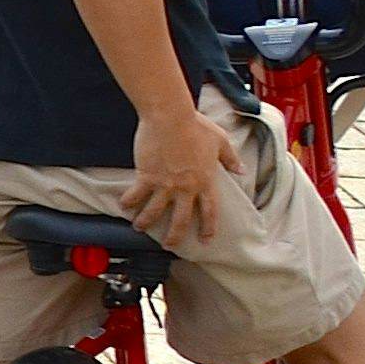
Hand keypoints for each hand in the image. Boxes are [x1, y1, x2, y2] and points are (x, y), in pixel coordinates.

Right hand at [119, 96, 237, 244]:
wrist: (170, 118)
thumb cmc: (196, 126)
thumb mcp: (220, 141)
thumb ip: (230, 158)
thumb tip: (241, 170)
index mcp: (205, 181)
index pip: (209, 211)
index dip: (208, 227)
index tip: (205, 239)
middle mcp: (185, 188)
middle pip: (181, 219)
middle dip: (174, 236)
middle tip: (168, 245)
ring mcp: (165, 184)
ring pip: (154, 212)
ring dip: (146, 222)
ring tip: (139, 227)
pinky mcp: (146, 176)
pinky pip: (136, 195)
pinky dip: (128, 202)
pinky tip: (123, 206)